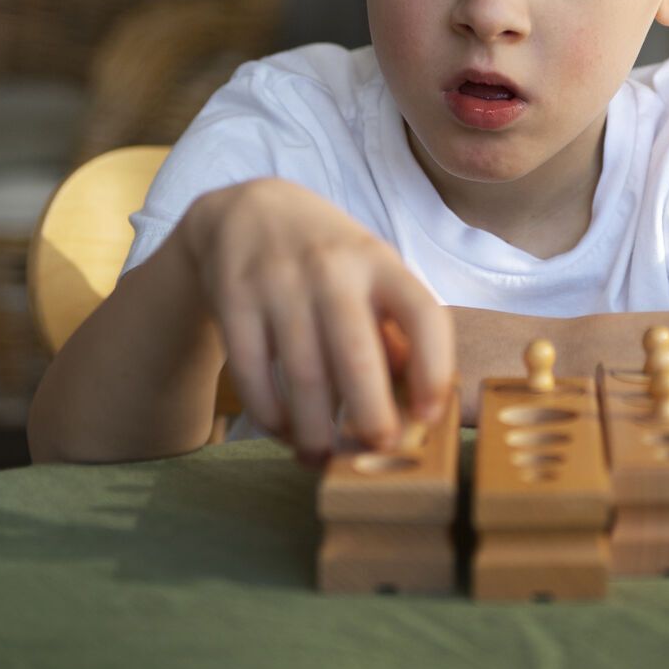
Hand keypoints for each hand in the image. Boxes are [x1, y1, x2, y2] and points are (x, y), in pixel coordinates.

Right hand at [173, 177, 453, 463]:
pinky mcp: (234, 299)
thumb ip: (395, 331)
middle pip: (357, 357)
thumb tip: (415, 404)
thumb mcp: (372, 276)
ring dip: (315, 431)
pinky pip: (253, 374)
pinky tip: (283, 431)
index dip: (434, 370)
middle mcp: (333, 270)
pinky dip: (270, 415)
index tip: (431, 416)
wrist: (248, 211)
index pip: (423, 314)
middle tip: (376, 453)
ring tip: (323, 457)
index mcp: (381, 263)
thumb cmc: (328, 259)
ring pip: (303, 376)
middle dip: (371, 417)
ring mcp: (280, 283)